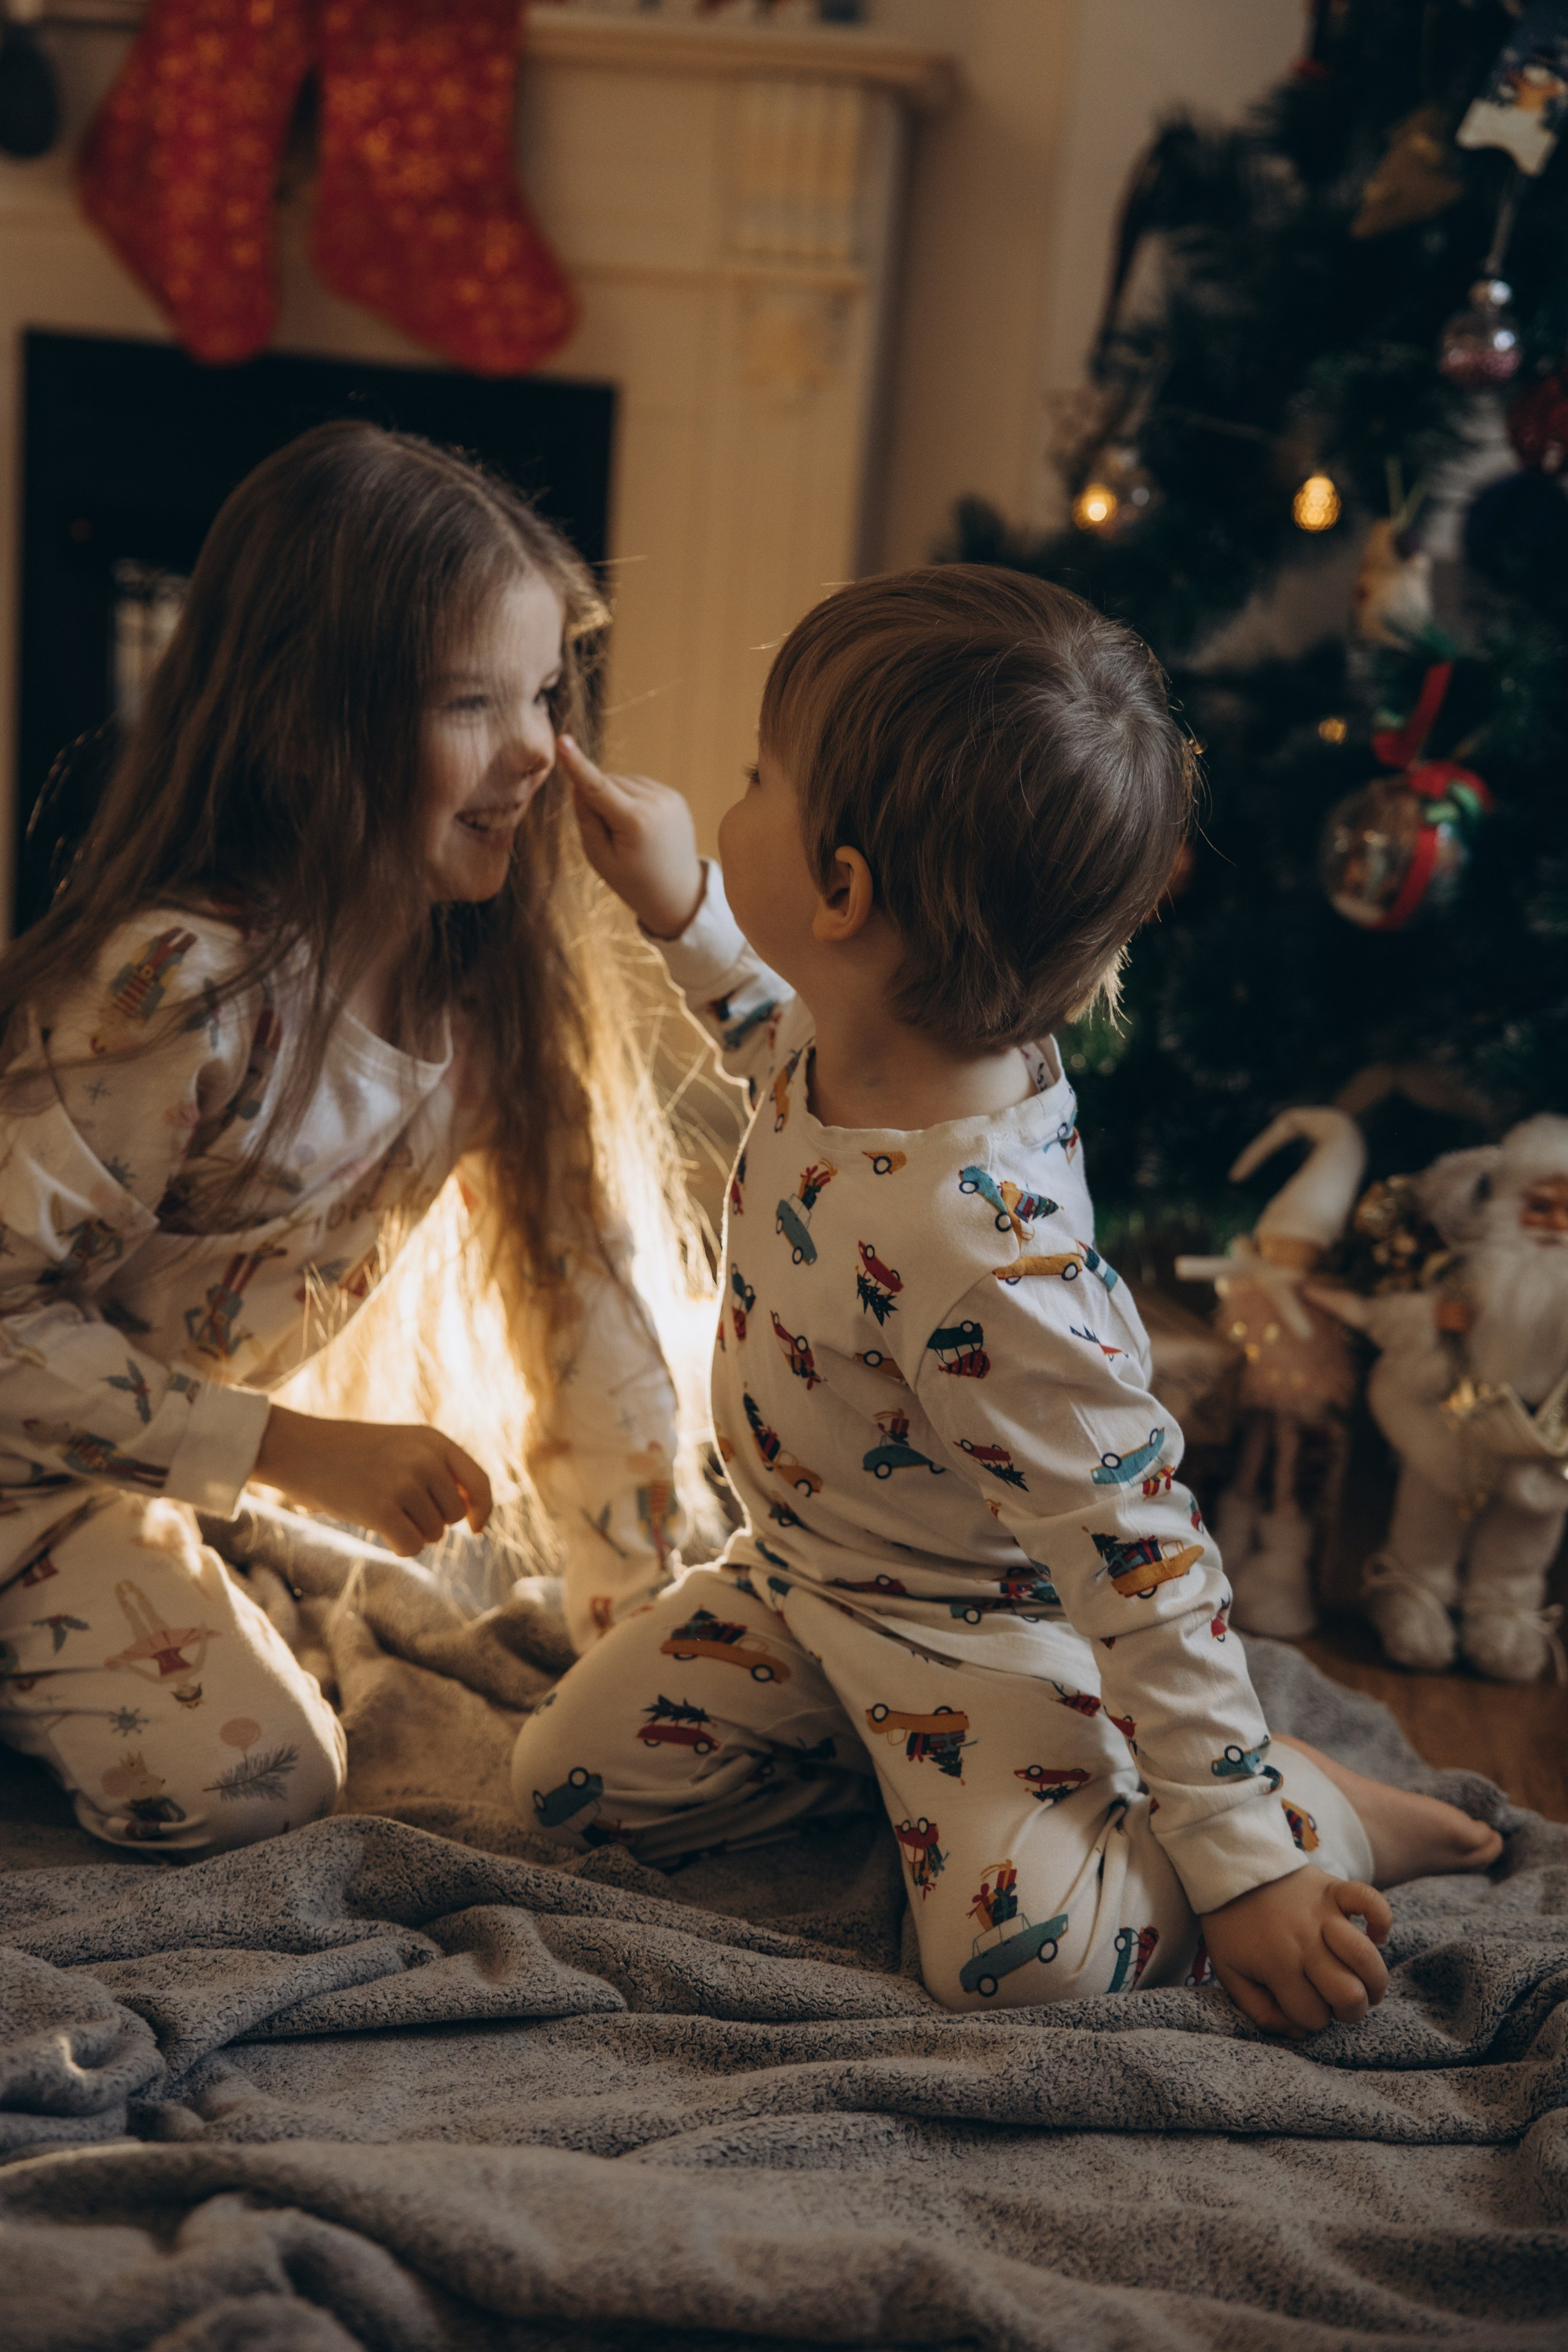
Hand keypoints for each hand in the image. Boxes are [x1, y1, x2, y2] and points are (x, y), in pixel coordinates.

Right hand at [254, 1404, 492, 1558]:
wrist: (297, 1447)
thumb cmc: (348, 1451)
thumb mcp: (400, 1445)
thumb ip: (435, 1469)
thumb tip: (468, 1512)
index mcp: (433, 1440)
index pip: (479, 1481)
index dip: (483, 1509)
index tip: (475, 1528)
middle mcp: (424, 1459)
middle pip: (453, 1515)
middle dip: (430, 1520)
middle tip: (396, 1506)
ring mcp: (404, 1483)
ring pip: (433, 1534)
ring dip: (411, 1531)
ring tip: (380, 1509)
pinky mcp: (382, 1510)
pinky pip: (412, 1547)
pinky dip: (399, 1547)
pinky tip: (380, 1531)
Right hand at [559, 734, 704, 938]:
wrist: (677, 894)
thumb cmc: (632, 882)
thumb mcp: (599, 858)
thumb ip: (586, 819)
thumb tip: (579, 784)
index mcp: (636, 822)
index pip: (598, 787)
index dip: (577, 764)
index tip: (563, 740)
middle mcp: (656, 803)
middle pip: (607, 783)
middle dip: (598, 801)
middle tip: (609, 837)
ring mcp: (669, 797)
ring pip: (622, 781)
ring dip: (614, 799)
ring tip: (627, 835)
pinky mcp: (674, 796)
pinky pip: (638, 785)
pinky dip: (629, 799)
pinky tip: (638, 826)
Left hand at [1201, 1866, 1391, 2037]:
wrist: (1229, 1868)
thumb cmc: (1231, 1926)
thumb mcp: (1229, 1974)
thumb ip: (1260, 2012)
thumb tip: (1299, 2032)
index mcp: (1277, 1964)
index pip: (1314, 2016)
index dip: (1311, 2020)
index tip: (1301, 2006)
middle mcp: (1304, 1941)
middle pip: (1349, 1995)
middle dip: (1349, 2012)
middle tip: (1338, 2003)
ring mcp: (1323, 1914)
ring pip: (1366, 1957)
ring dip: (1373, 1980)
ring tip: (1363, 1984)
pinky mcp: (1334, 1888)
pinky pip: (1372, 1901)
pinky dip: (1382, 1920)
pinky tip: (1375, 1935)